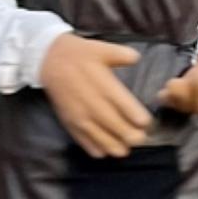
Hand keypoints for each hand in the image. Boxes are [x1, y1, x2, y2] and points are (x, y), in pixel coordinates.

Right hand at [39, 34, 151, 157]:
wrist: (50, 61)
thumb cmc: (80, 55)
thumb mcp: (102, 48)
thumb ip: (122, 54)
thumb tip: (137, 59)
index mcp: (105, 88)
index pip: (129, 110)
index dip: (142, 120)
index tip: (147, 123)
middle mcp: (94, 107)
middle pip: (121, 130)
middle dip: (135, 137)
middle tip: (142, 137)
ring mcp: (82, 119)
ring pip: (105, 143)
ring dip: (119, 147)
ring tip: (126, 145)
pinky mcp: (71, 126)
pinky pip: (87, 146)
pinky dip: (100, 150)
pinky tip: (106, 147)